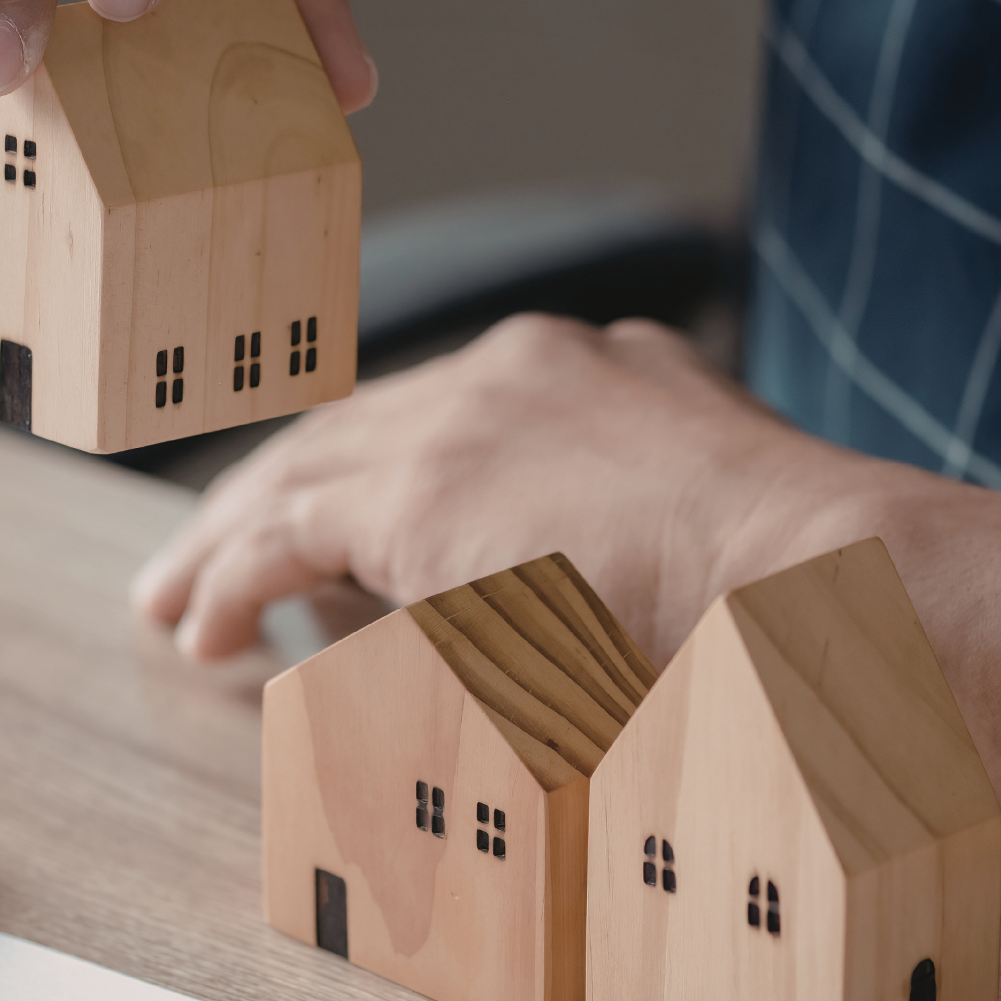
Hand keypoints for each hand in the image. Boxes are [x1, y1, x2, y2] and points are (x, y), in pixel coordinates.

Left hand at [132, 315, 915, 662]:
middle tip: (217, 553)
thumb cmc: (807, 586)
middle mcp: (515, 370)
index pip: (445, 417)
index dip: (379, 472)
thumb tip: (597, 602)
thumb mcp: (718, 529)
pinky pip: (285, 535)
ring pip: (302, 470)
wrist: (823, 571)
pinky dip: (236, 579)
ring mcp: (464, 422)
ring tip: (177, 600)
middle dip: (279, 493)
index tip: (341, 521)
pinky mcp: (418, 495)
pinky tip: (206, 629)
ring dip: (229, 539)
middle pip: (357, 427)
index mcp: (592, 371)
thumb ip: (648, 534)